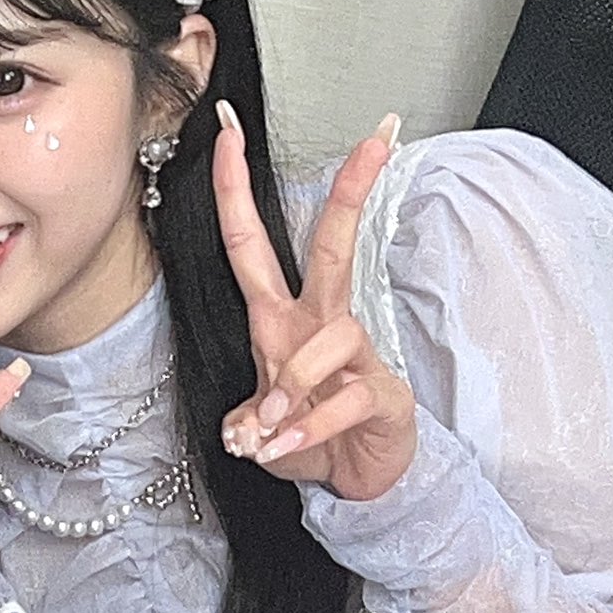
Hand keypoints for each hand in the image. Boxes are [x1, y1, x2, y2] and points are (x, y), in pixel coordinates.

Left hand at [212, 105, 416, 501]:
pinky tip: (290, 445)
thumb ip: (247, 416)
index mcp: (279, 318)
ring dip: (291, 384)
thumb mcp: (259, 421)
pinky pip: (343, 398)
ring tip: (273, 427)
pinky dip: (308, 429)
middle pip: (331, 247)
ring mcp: (358, 355)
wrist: (356, 479)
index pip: (251, 243)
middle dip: (349, 193)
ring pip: (328, 338)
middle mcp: (319, 324)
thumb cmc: (307, 432)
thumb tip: (242, 427)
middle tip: (374, 142)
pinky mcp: (384, 394)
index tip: (228, 133)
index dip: (234, 190)